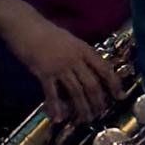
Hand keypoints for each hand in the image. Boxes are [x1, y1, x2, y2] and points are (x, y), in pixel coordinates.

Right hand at [4, 10, 119, 128]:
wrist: (24, 25)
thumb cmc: (46, 32)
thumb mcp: (70, 39)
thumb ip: (80, 53)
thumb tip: (90, 67)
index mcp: (83, 49)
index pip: (104, 69)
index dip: (114, 84)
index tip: (120, 96)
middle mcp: (75, 59)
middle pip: (91, 84)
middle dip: (97, 102)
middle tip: (99, 114)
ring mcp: (59, 66)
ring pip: (76, 91)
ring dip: (82, 108)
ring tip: (85, 120)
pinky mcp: (43, 72)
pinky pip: (52, 93)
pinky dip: (56, 107)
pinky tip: (58, 117)